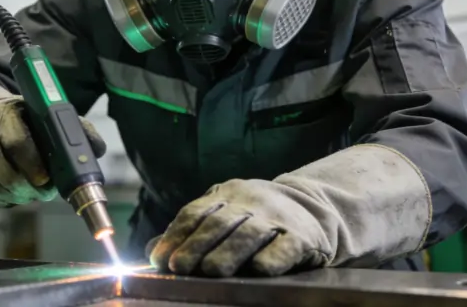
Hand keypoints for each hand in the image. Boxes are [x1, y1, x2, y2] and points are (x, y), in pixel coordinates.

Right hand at [0, 80, 105, 207]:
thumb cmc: (14, 118)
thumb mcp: (40, 114)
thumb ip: (72, 129)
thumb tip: (97, 150)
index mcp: (4, 114)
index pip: (17, 143)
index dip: (34, 165)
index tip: (47, 179)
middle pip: (6, 175)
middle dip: (31, 189)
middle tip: (45, 190)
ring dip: (17, 197)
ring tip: (30, 189)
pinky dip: (0, 200)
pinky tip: (9, 191)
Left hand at [147, 179, 332, 276]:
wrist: (315, 206)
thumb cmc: (258, 217)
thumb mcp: (225, 213)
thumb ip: (191, 231)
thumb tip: (151, 252)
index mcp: (226, 195)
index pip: (195, 212)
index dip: (176, 235)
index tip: (159, 259)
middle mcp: (250, 203)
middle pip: (219, 223)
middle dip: (197, 246)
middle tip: (179, 266)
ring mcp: (276, 218)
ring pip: (249, 234)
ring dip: (229, 253)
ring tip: (211, 270)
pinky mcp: (302, 237)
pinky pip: (285, 247)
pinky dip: (272, 258)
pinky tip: (259, 269)